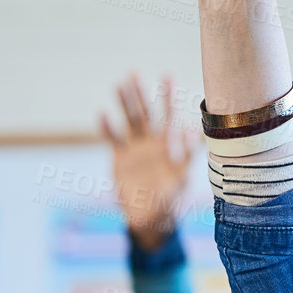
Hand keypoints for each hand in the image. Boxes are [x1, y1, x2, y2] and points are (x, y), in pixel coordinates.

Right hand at [100, 76, 196, 252]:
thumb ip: (186, 155)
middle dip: (142, 94)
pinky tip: (103, 113)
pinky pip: (113, 139)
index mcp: (172, 145)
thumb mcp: (183, 180)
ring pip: (129, 121)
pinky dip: (107, 128)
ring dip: (124, 103)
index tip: (168, 77)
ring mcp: (137, 148)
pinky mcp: (121, 158)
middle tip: (135, 73)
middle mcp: (154, 142)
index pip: (171, 116)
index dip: (169, 97)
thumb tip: (189, 130)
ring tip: (120, 84)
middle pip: (147, 113)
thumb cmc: (172, 200)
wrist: (151, 219)